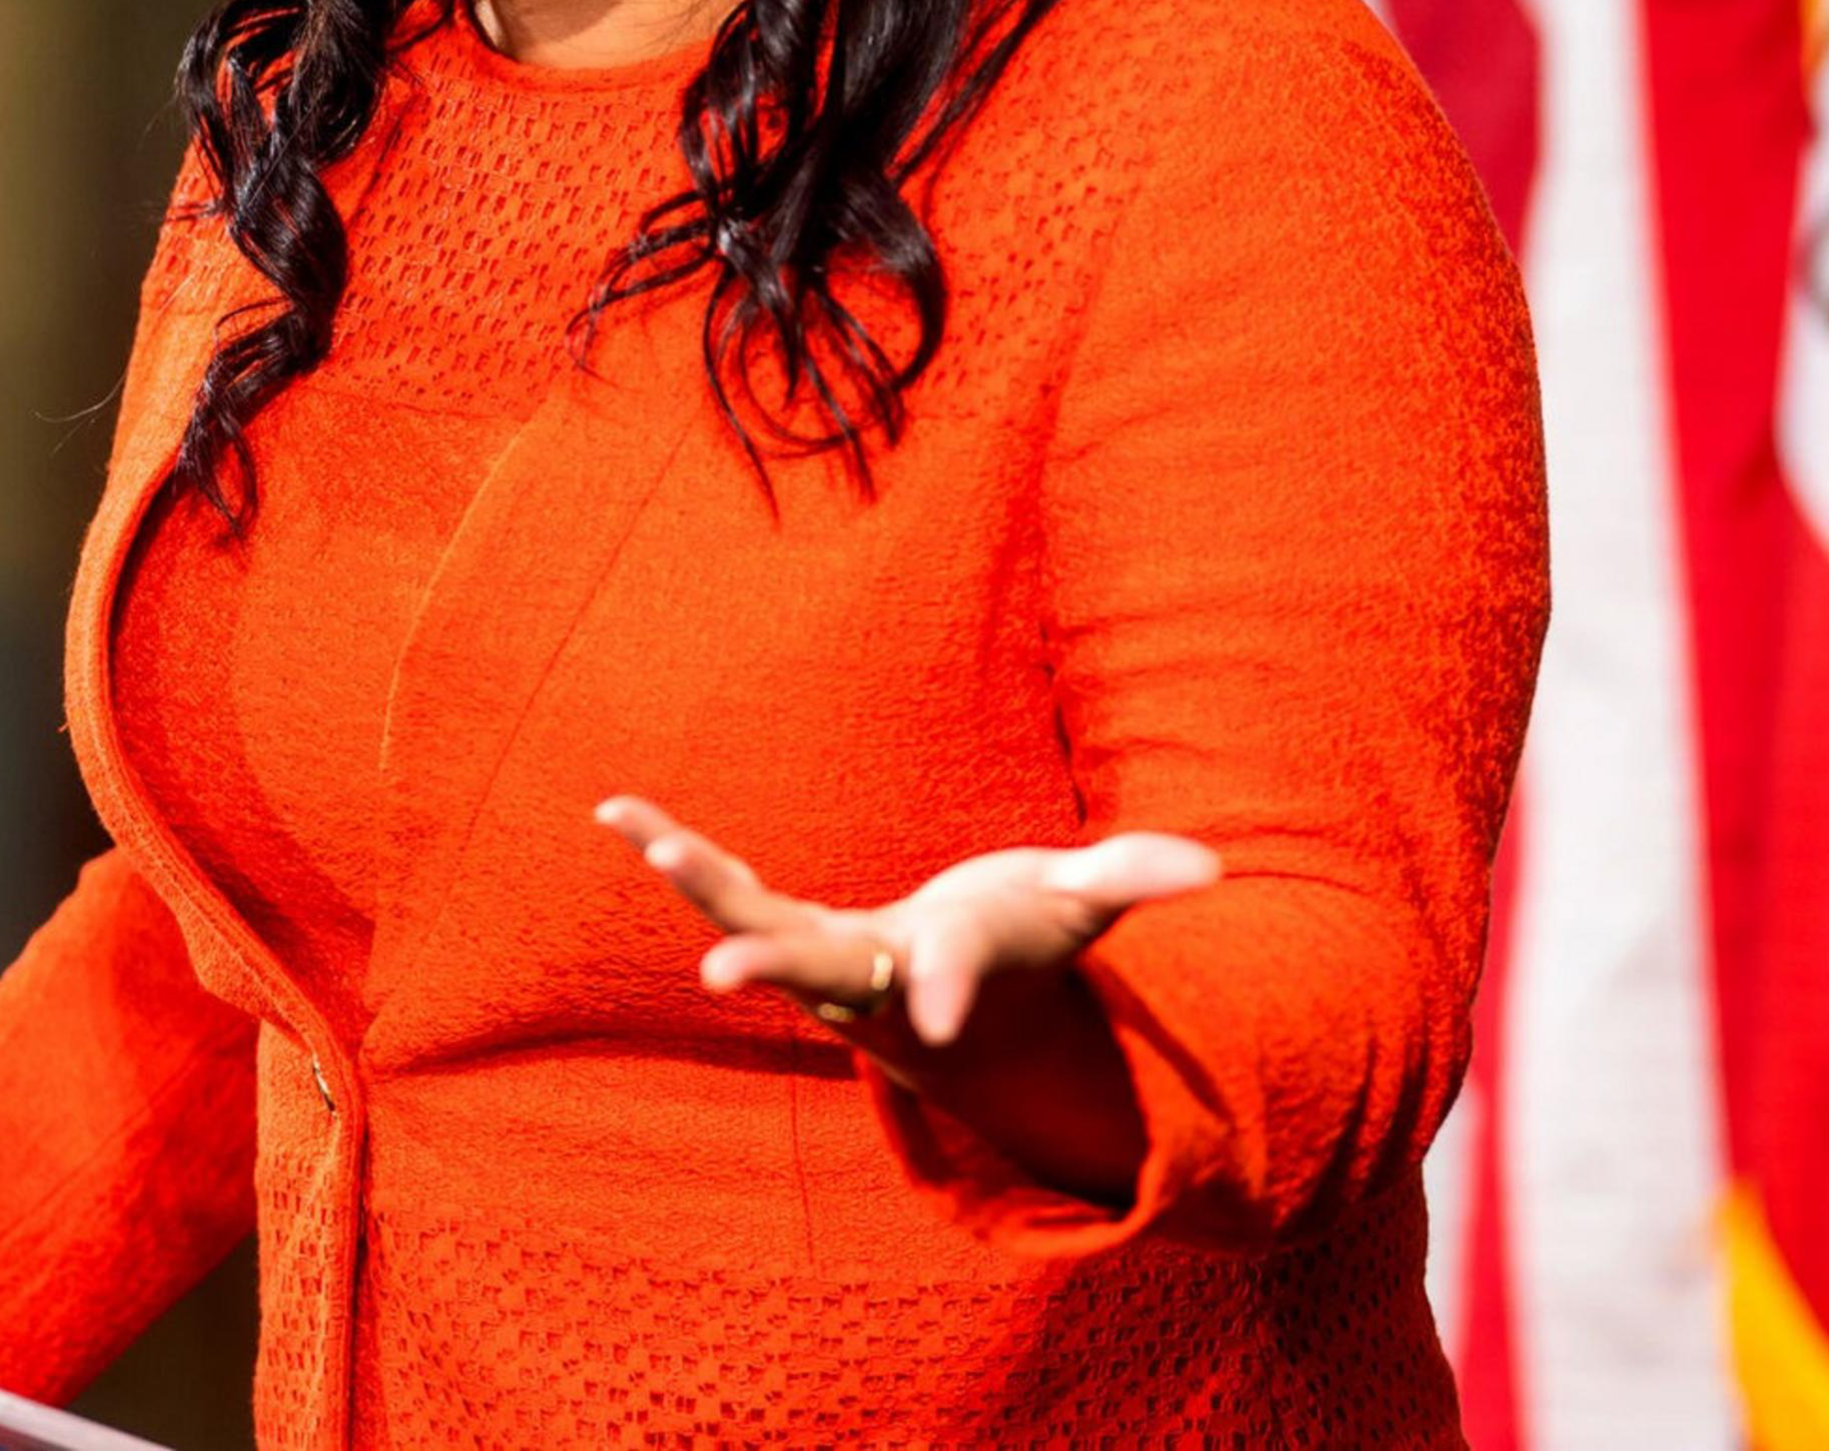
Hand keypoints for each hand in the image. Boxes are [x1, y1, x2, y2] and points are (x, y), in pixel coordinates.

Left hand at [592, 796, 1220, 1046]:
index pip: (949, 978)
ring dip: (701, 885)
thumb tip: (1209, 866)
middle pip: (821, 971)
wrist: (963, 1017)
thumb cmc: (1025, 950)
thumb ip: (1131, 881)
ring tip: (647, 835)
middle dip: (775, 963)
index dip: (945, 989)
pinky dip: (679, 855)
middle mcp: (876, 978)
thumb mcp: (1079, 911)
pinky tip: (620, 811)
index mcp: (951, 971)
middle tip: (717, 972)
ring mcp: (825, 960)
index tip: (932, 1010)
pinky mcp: (791, 931)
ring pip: (758, 925)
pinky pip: (729, 889)